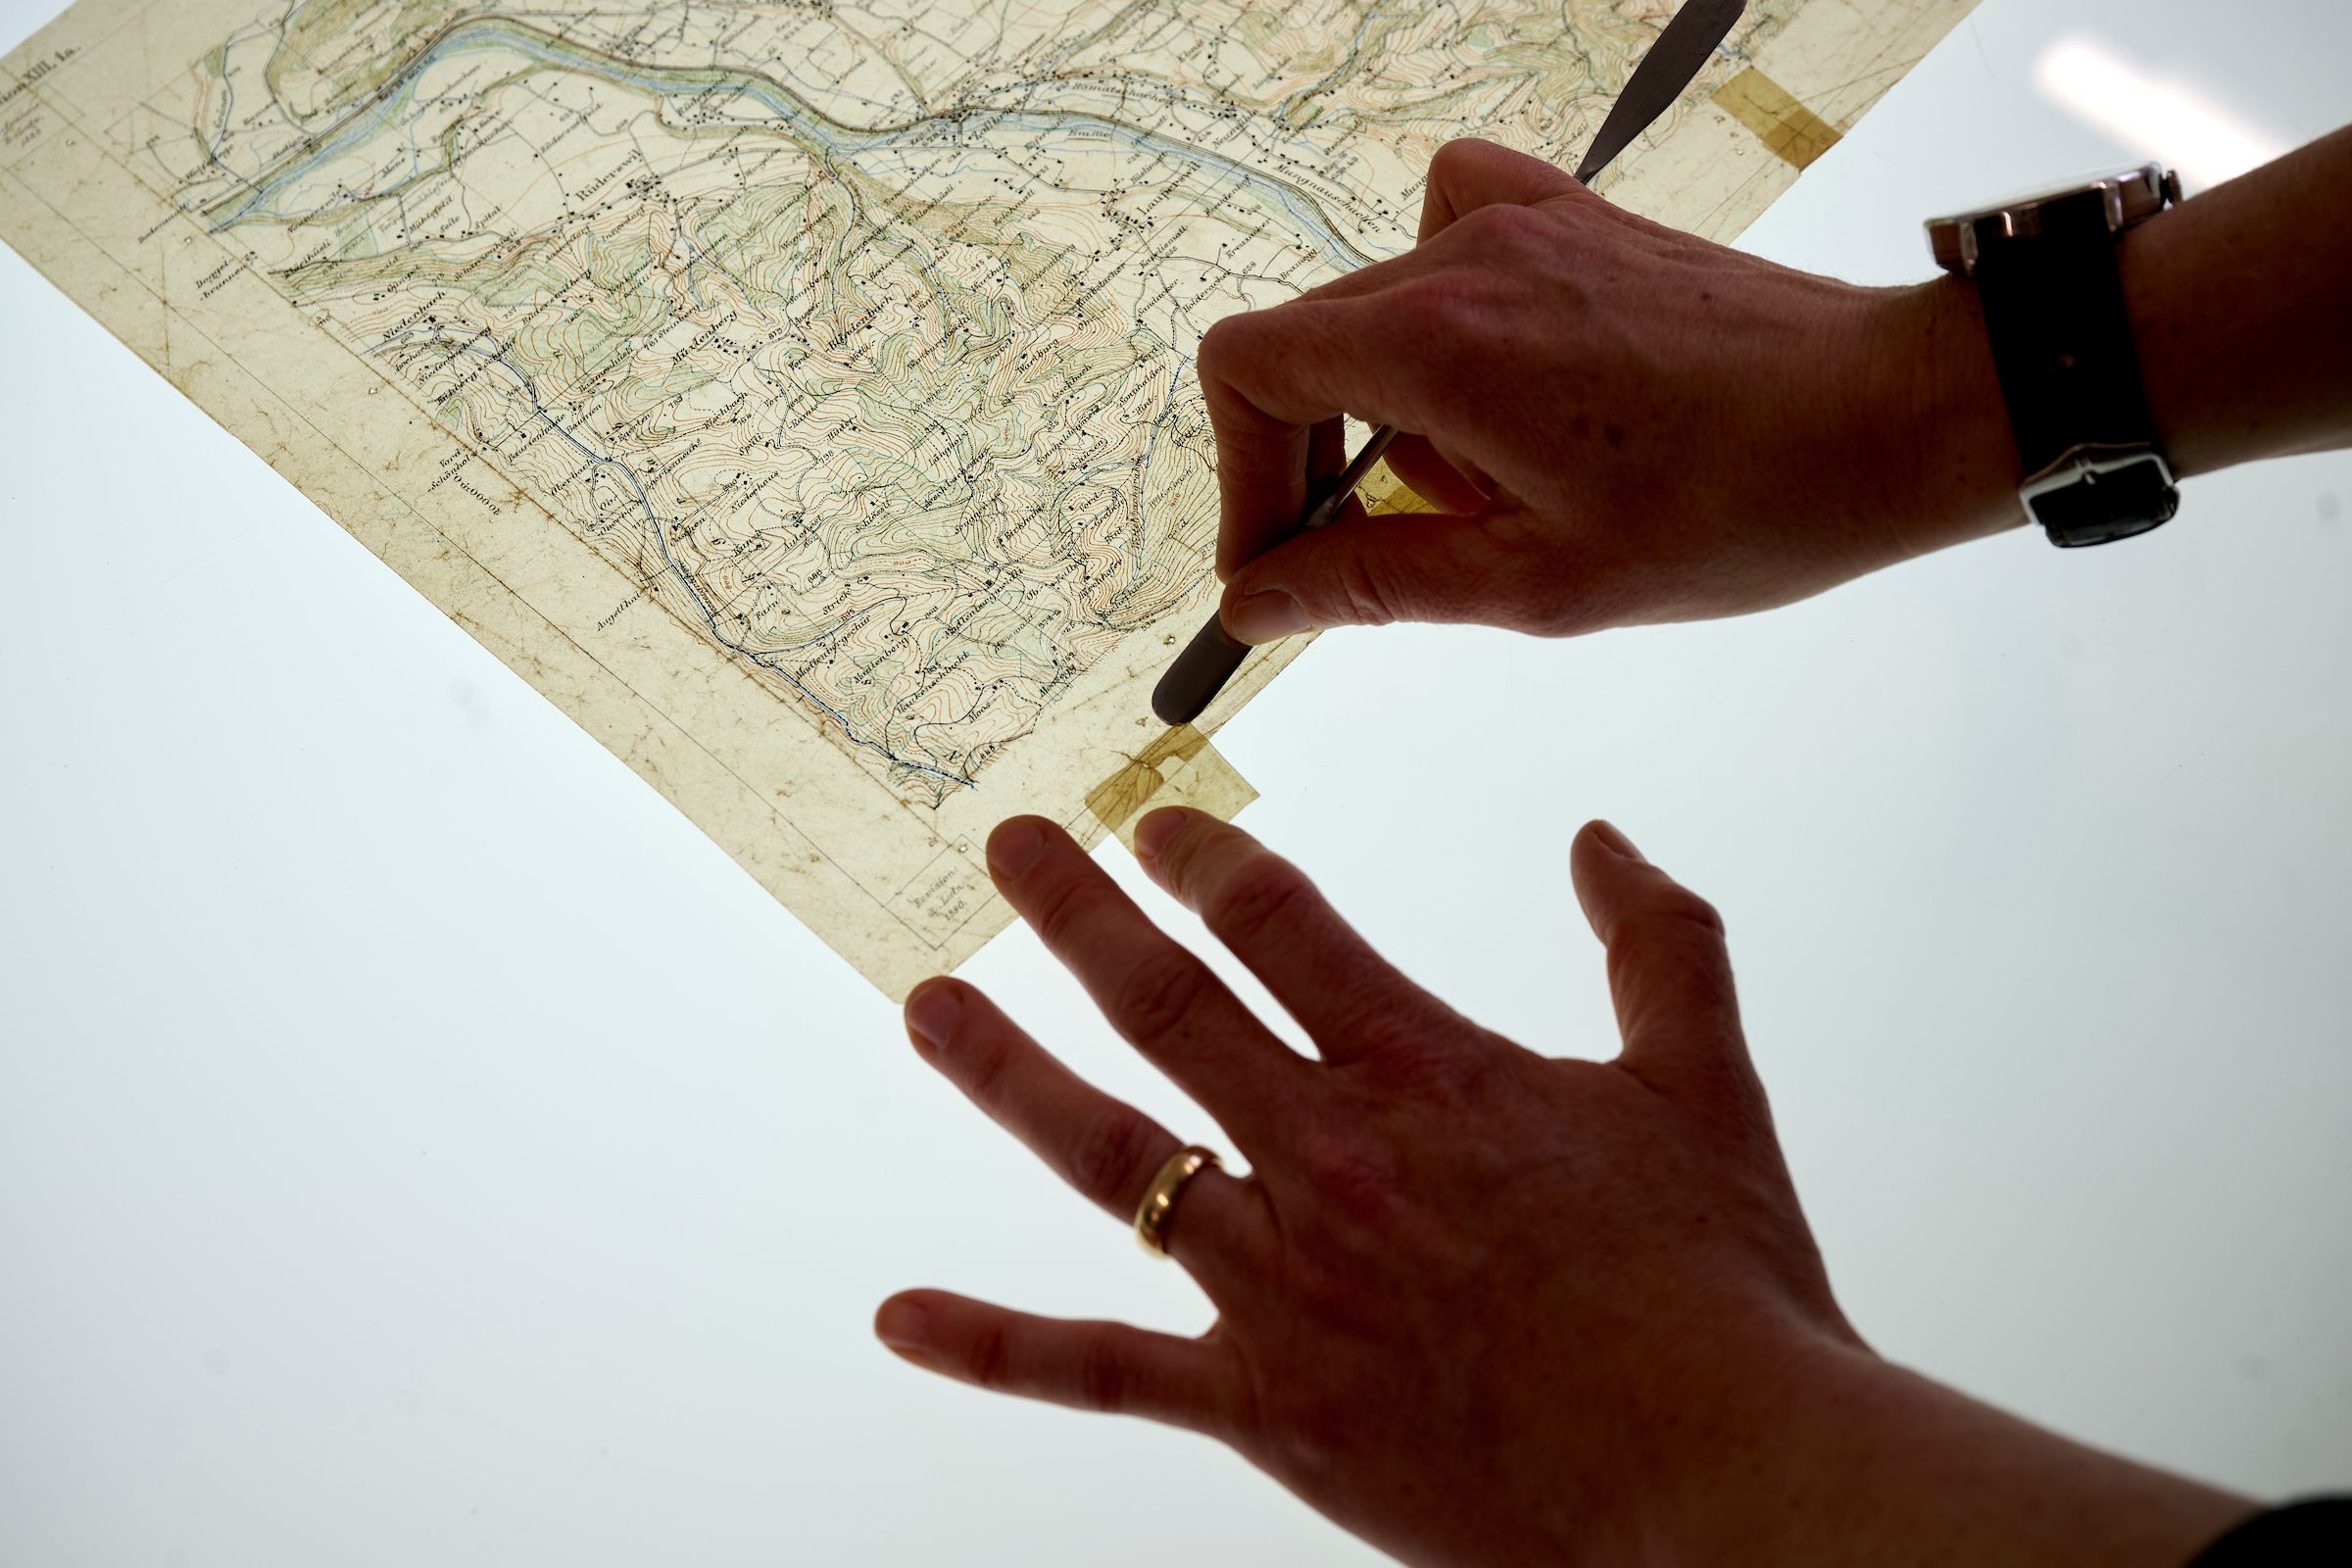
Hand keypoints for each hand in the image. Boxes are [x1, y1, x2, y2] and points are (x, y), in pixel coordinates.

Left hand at [875, 810, 2247, 1564]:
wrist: (1719, 1478)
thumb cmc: (1719, 1290)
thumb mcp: (1706, 1086)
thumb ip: (1658, 944)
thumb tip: (1604, 838)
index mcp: (1425, 1073)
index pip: (1279, 925)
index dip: (1204, 860)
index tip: (1156, 825)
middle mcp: (1328, 1157)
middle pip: (1170, 1006)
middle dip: (1081, 914)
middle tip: (1011, 844)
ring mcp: (1281, 1282)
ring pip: (1109, 1155)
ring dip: (1005, 1075)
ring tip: (926, 1006)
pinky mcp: (1264, 1406)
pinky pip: (1103, 1372)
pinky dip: (995, 1349)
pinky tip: (901, 1315)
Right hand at [1194, 137, 2021, 643]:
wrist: (1890, 419)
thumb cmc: (1738, 510)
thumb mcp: (1536, 584)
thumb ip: (1373, 583)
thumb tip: (1257, 599)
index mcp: (1439, 346)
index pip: (1247, 370)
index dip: (1241, 475)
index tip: (1285, 557)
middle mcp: (1466, 258)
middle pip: (1306, 344)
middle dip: (1324, 463)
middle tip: (1399, 550)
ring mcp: (1524, 223)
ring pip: (1379, 313)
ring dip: (1402, 412)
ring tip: (1505, 488)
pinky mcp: (1575, 217)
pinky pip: (1450, 237)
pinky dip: (1447, 317)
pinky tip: (1511, 385)